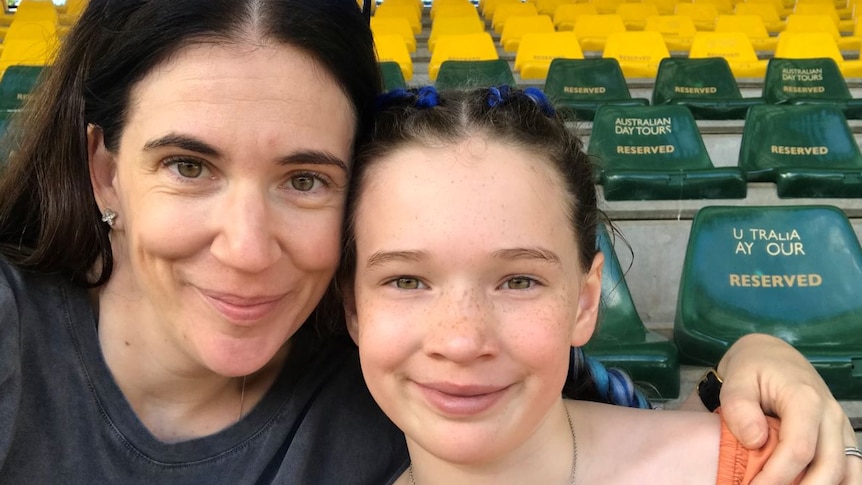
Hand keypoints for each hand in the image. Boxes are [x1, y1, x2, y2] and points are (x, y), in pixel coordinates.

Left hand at [715, 333, 859, 484]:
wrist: (771, 356)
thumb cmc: (752, 368)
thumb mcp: (737, 379)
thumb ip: (739, 407)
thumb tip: (754, 441)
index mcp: (805, 399)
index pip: (799, 449)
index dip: (776, 476)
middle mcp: (831, 415)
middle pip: (829, 468)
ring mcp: (840, 427)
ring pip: (846, 473)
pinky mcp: (841, 437)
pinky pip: (851, 469)